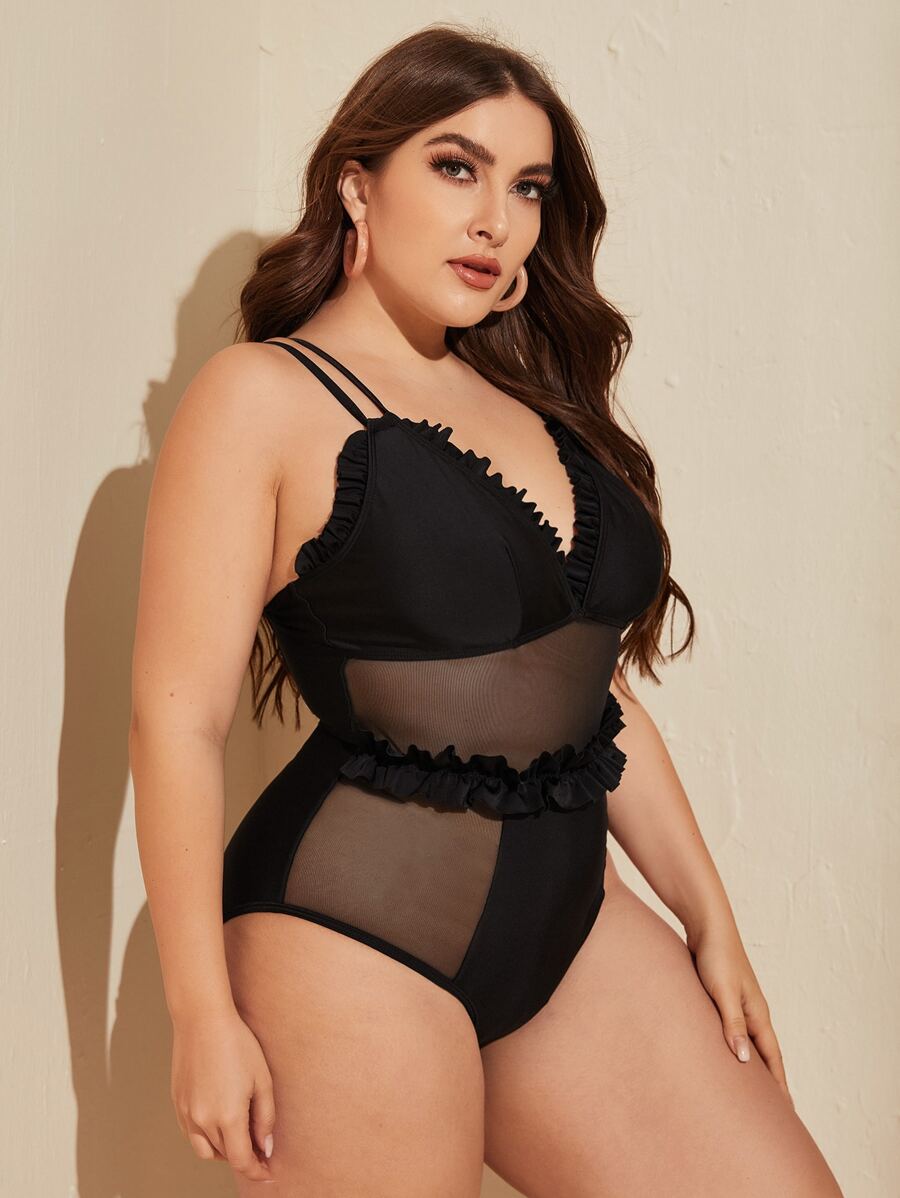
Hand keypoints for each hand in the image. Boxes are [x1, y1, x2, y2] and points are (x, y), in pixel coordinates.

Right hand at [170, 1005, 276, 1182]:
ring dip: (224, 1151)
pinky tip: (219, 1123)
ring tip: (240, 1136)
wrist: (202, 1020)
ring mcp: (187, 1113)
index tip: (268, 1172)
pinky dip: (206, 1138)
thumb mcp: (262, 1079)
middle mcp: (203, 1121)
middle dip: (244, 1157)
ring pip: (205, 1150)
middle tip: (260, 1148)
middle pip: (225, 1156)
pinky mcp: (178, 1103)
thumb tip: (266, 1147)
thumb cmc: (237, 1044)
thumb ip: (265, 1118)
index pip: (242, 1160)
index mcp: (227, 1117)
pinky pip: (191, 1134)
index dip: (257, 1171)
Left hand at [687, 920, 793, 1108]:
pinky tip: (730, 1054)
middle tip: (776, 1112)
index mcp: (757, 1014)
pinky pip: (736, 1030)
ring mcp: (741, 1004)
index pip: (772, 1058)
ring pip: (751, 1042)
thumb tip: (744, 1060)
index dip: (778, 1085)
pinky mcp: (726, 997)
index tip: (786, 1112)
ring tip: (755, 1090)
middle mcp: (753, 1012)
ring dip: (755, 1065)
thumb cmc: (715, 957)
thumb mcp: (722, 992)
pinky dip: (738, 1047)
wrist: (707, 926)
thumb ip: (732, 1024)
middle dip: (772, 1081)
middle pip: (766, 1054)